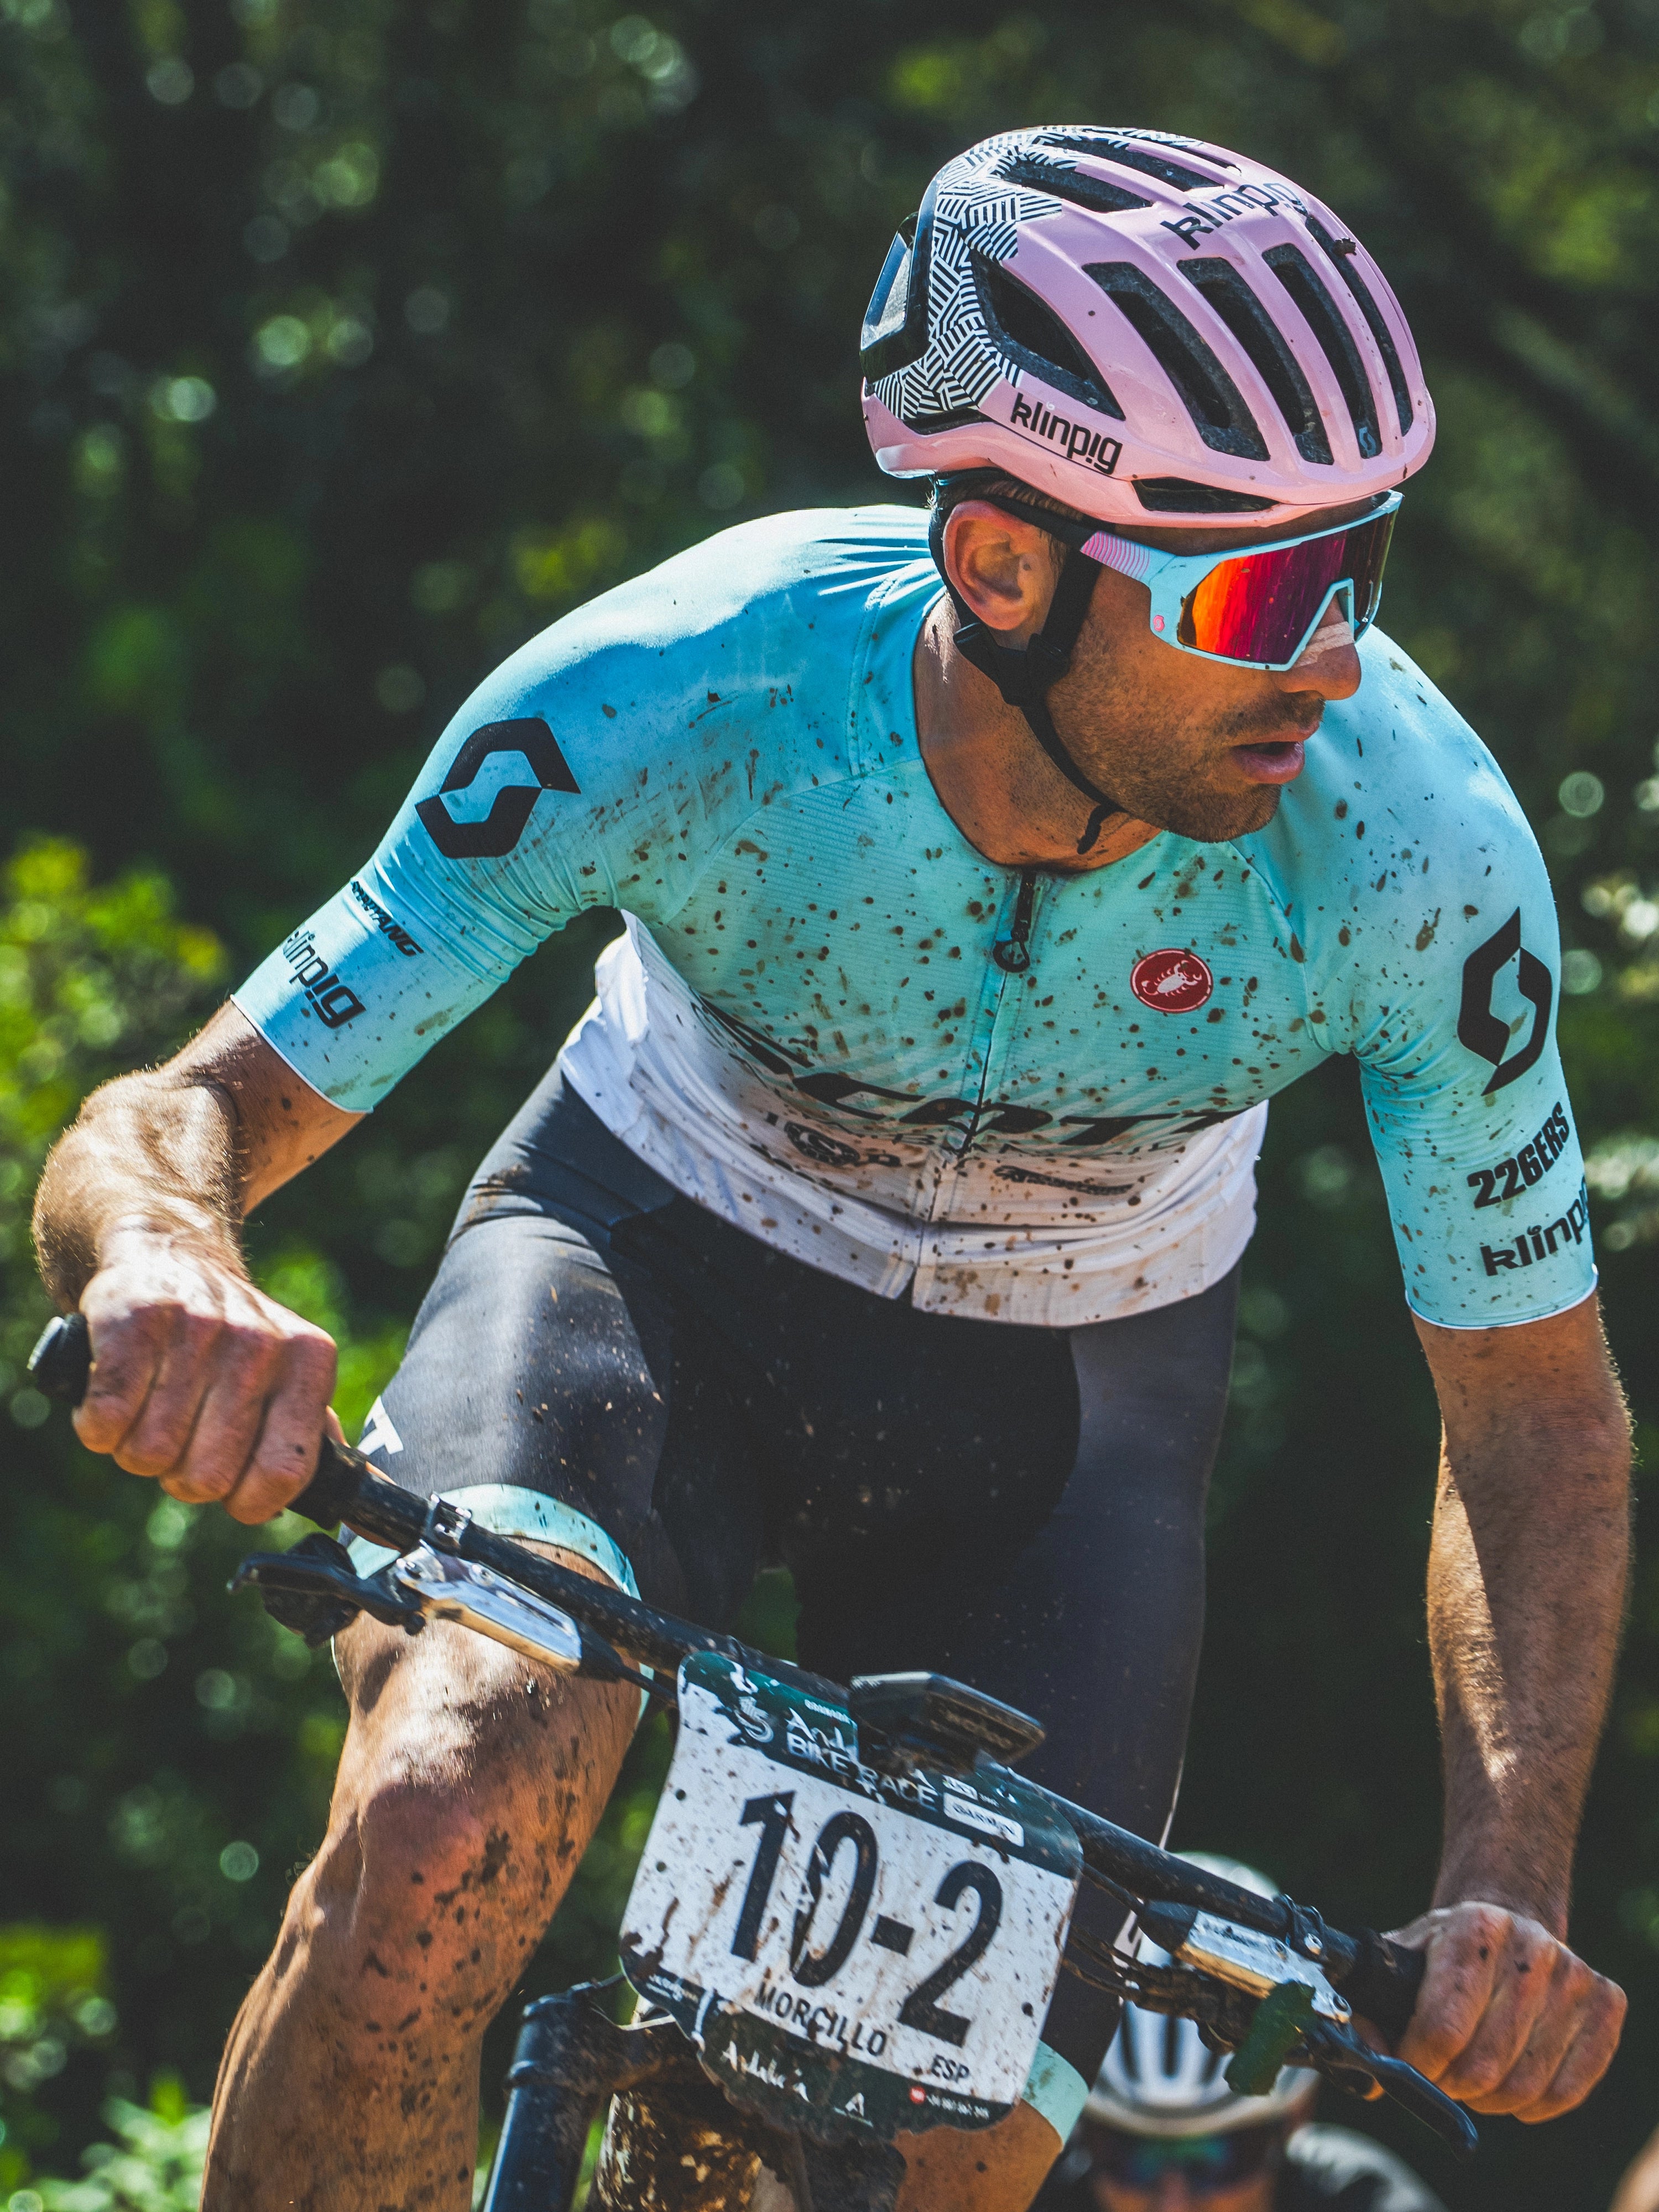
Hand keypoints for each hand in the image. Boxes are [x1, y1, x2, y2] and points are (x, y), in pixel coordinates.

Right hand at [75, 1226, 338, 1523]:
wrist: (171, 1252)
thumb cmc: (232, 1340)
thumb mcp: (290, 1374)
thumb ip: (312, 1435)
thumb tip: (356, 1497)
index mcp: (309, 1362)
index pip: (284, 1473)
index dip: (247, 1502)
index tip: (231, 1491)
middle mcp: (260, 1343)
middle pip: (207, 1477)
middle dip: (182, 1477)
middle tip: (181, 1440)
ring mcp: (199, 1328)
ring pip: (150, 1455)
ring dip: (136, 1450)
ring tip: (147, 1412)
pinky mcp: (136, 1321)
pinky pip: (107, 1421)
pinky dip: (98, 1427)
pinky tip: (114, 1398)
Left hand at [1380, 1900, 1624, 2121]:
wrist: (1508, 1919)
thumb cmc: (1447, 1950)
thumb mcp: (1401, 1960)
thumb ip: (1371, 2004)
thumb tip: (1365, 2054)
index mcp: (1474, 1928)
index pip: (1442, 2028)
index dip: (1417, 2064)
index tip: (1408, 2067)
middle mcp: (1531, 1947)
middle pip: (1483, 2066)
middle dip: (1450, 2083)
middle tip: (1442, 2073)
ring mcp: (1573, 1975)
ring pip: (1523, 2086)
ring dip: (1488, 2098)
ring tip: (1474, 2074)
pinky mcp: (1605, 2003)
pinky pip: (1568, 2091)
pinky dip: (1534, 2105)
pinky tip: (1514, 2085)